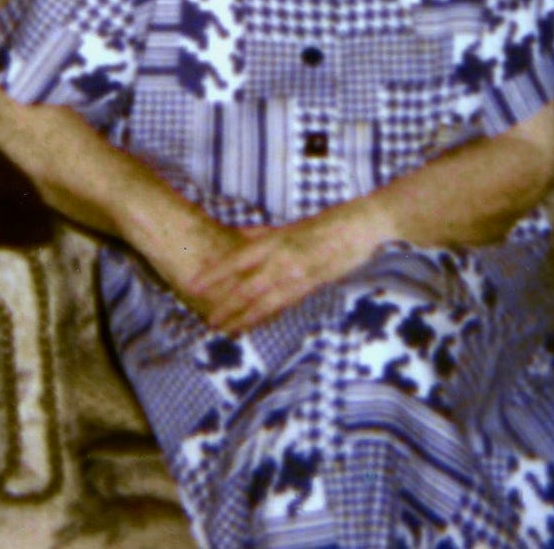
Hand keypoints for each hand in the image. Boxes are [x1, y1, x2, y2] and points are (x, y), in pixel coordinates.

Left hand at [186, 202, 382, 332]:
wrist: (361, 228)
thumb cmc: (326, 224)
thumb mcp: (289, 226)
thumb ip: (260, 234)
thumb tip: (234, 237)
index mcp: (275, 240)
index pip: (236, 259)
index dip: (214, 274)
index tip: (192, 284)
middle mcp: (282, 258)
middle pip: (246, 286)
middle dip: (225, 305)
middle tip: (206, 320)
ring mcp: (297, 275)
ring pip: (263, 301)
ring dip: (243, 317)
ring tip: (226, 329)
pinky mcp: (312, 286)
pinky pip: (285, 305)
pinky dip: (268, 316)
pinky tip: (257, 325)